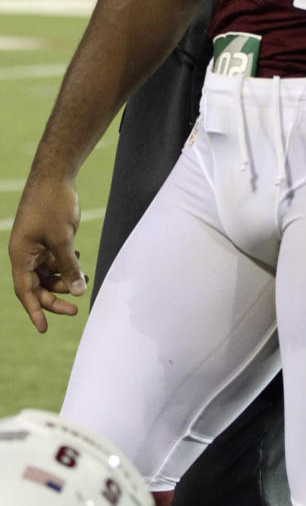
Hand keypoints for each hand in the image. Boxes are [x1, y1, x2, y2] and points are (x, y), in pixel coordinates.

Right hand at [9, 174, 86, 332]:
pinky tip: (80, 264)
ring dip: (64, 281)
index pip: (25, 291)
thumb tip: (78, 292)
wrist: (55, 176)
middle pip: (37, 286)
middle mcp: (25, 254)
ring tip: (84, 280)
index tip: (43, 329)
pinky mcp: (47, 239)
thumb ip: (69, 267)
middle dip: (56, 298)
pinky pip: (55, 262)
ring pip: (48, 275)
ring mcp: (36, 247)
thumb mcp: (63, 239)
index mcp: (21, 255)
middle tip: (76, 309)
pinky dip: (67, 267)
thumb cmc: (53, 205)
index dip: (35, 310)